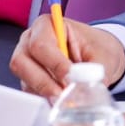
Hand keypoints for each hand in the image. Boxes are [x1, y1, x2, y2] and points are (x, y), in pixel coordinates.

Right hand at [10, 15, 124, 100]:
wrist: (98, 55)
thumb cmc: (97, 48)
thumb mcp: (102, 56)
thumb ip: (94, 71)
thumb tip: (87, 88)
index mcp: (47, 25)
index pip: (41, 44)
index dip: (55, 64)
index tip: (71, 78)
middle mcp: (30, 40)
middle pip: (22, 62)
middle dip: (44, 82)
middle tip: (64, 94)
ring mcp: (26, 60)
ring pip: (24, 79)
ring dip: (45, 92)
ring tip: (66, 99)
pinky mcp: (28, 79)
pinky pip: (29, 91)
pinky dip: (45, 98)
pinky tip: (61, 100)